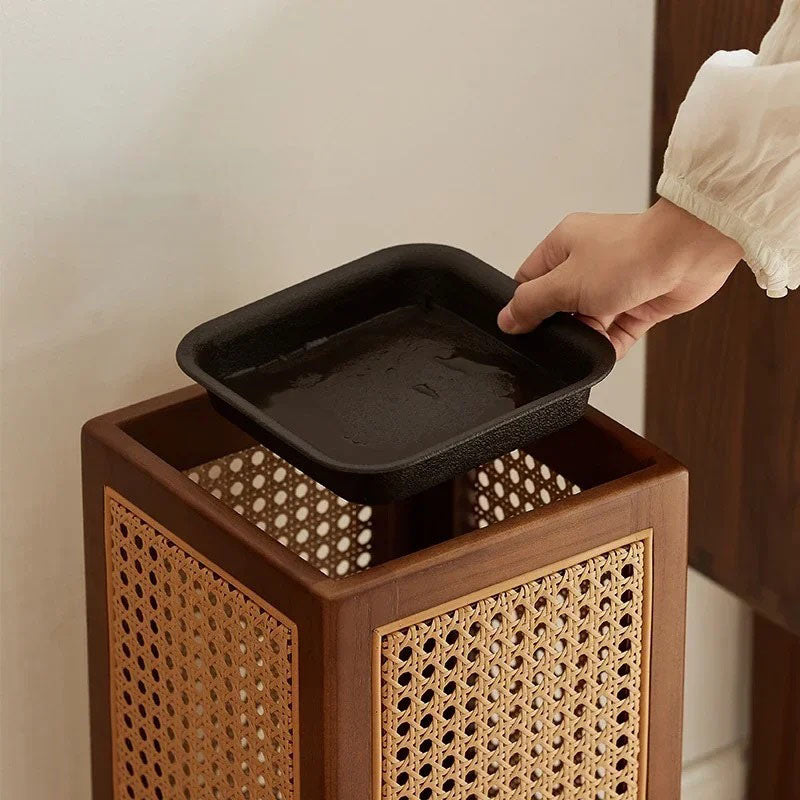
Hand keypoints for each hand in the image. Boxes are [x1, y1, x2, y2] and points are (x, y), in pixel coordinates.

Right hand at [497, 199, 743, 357]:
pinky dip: (611, 345)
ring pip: (588, 323)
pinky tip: (609, 348)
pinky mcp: (638, 304)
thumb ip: (532, 303)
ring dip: (589, 337)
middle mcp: (587, 263)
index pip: (529, 281)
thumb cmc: (631, 254)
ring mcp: (614, 284)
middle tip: (563, 335)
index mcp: (563, 246)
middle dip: (562, 326)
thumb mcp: (565, 282)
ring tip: (594, 337)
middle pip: (558, 306)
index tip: (524, 328)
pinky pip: (616, 333)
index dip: (525, 306)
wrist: (688, 255)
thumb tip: (506, 320)